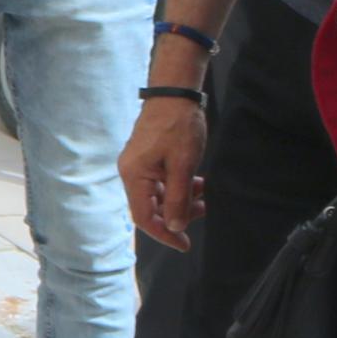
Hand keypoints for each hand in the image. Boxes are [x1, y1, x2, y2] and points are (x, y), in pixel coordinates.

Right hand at [122, 94, 208, 247]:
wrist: (175, 93)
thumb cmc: (178, 126)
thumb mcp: (183, 166)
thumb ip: (178, 199)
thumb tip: (174, 226)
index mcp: (134, 175)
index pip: (144, 217)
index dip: (165, 233)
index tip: (185, 244)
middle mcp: (131, 172)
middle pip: (151, 207)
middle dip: (177, 214)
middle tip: (203, 211)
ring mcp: (139, 165)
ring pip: (159, 195)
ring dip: (181, 200)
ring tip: (204, 196)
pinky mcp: (148, 158)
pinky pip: (161, 182)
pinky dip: (179, 187)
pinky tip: (197, 183)